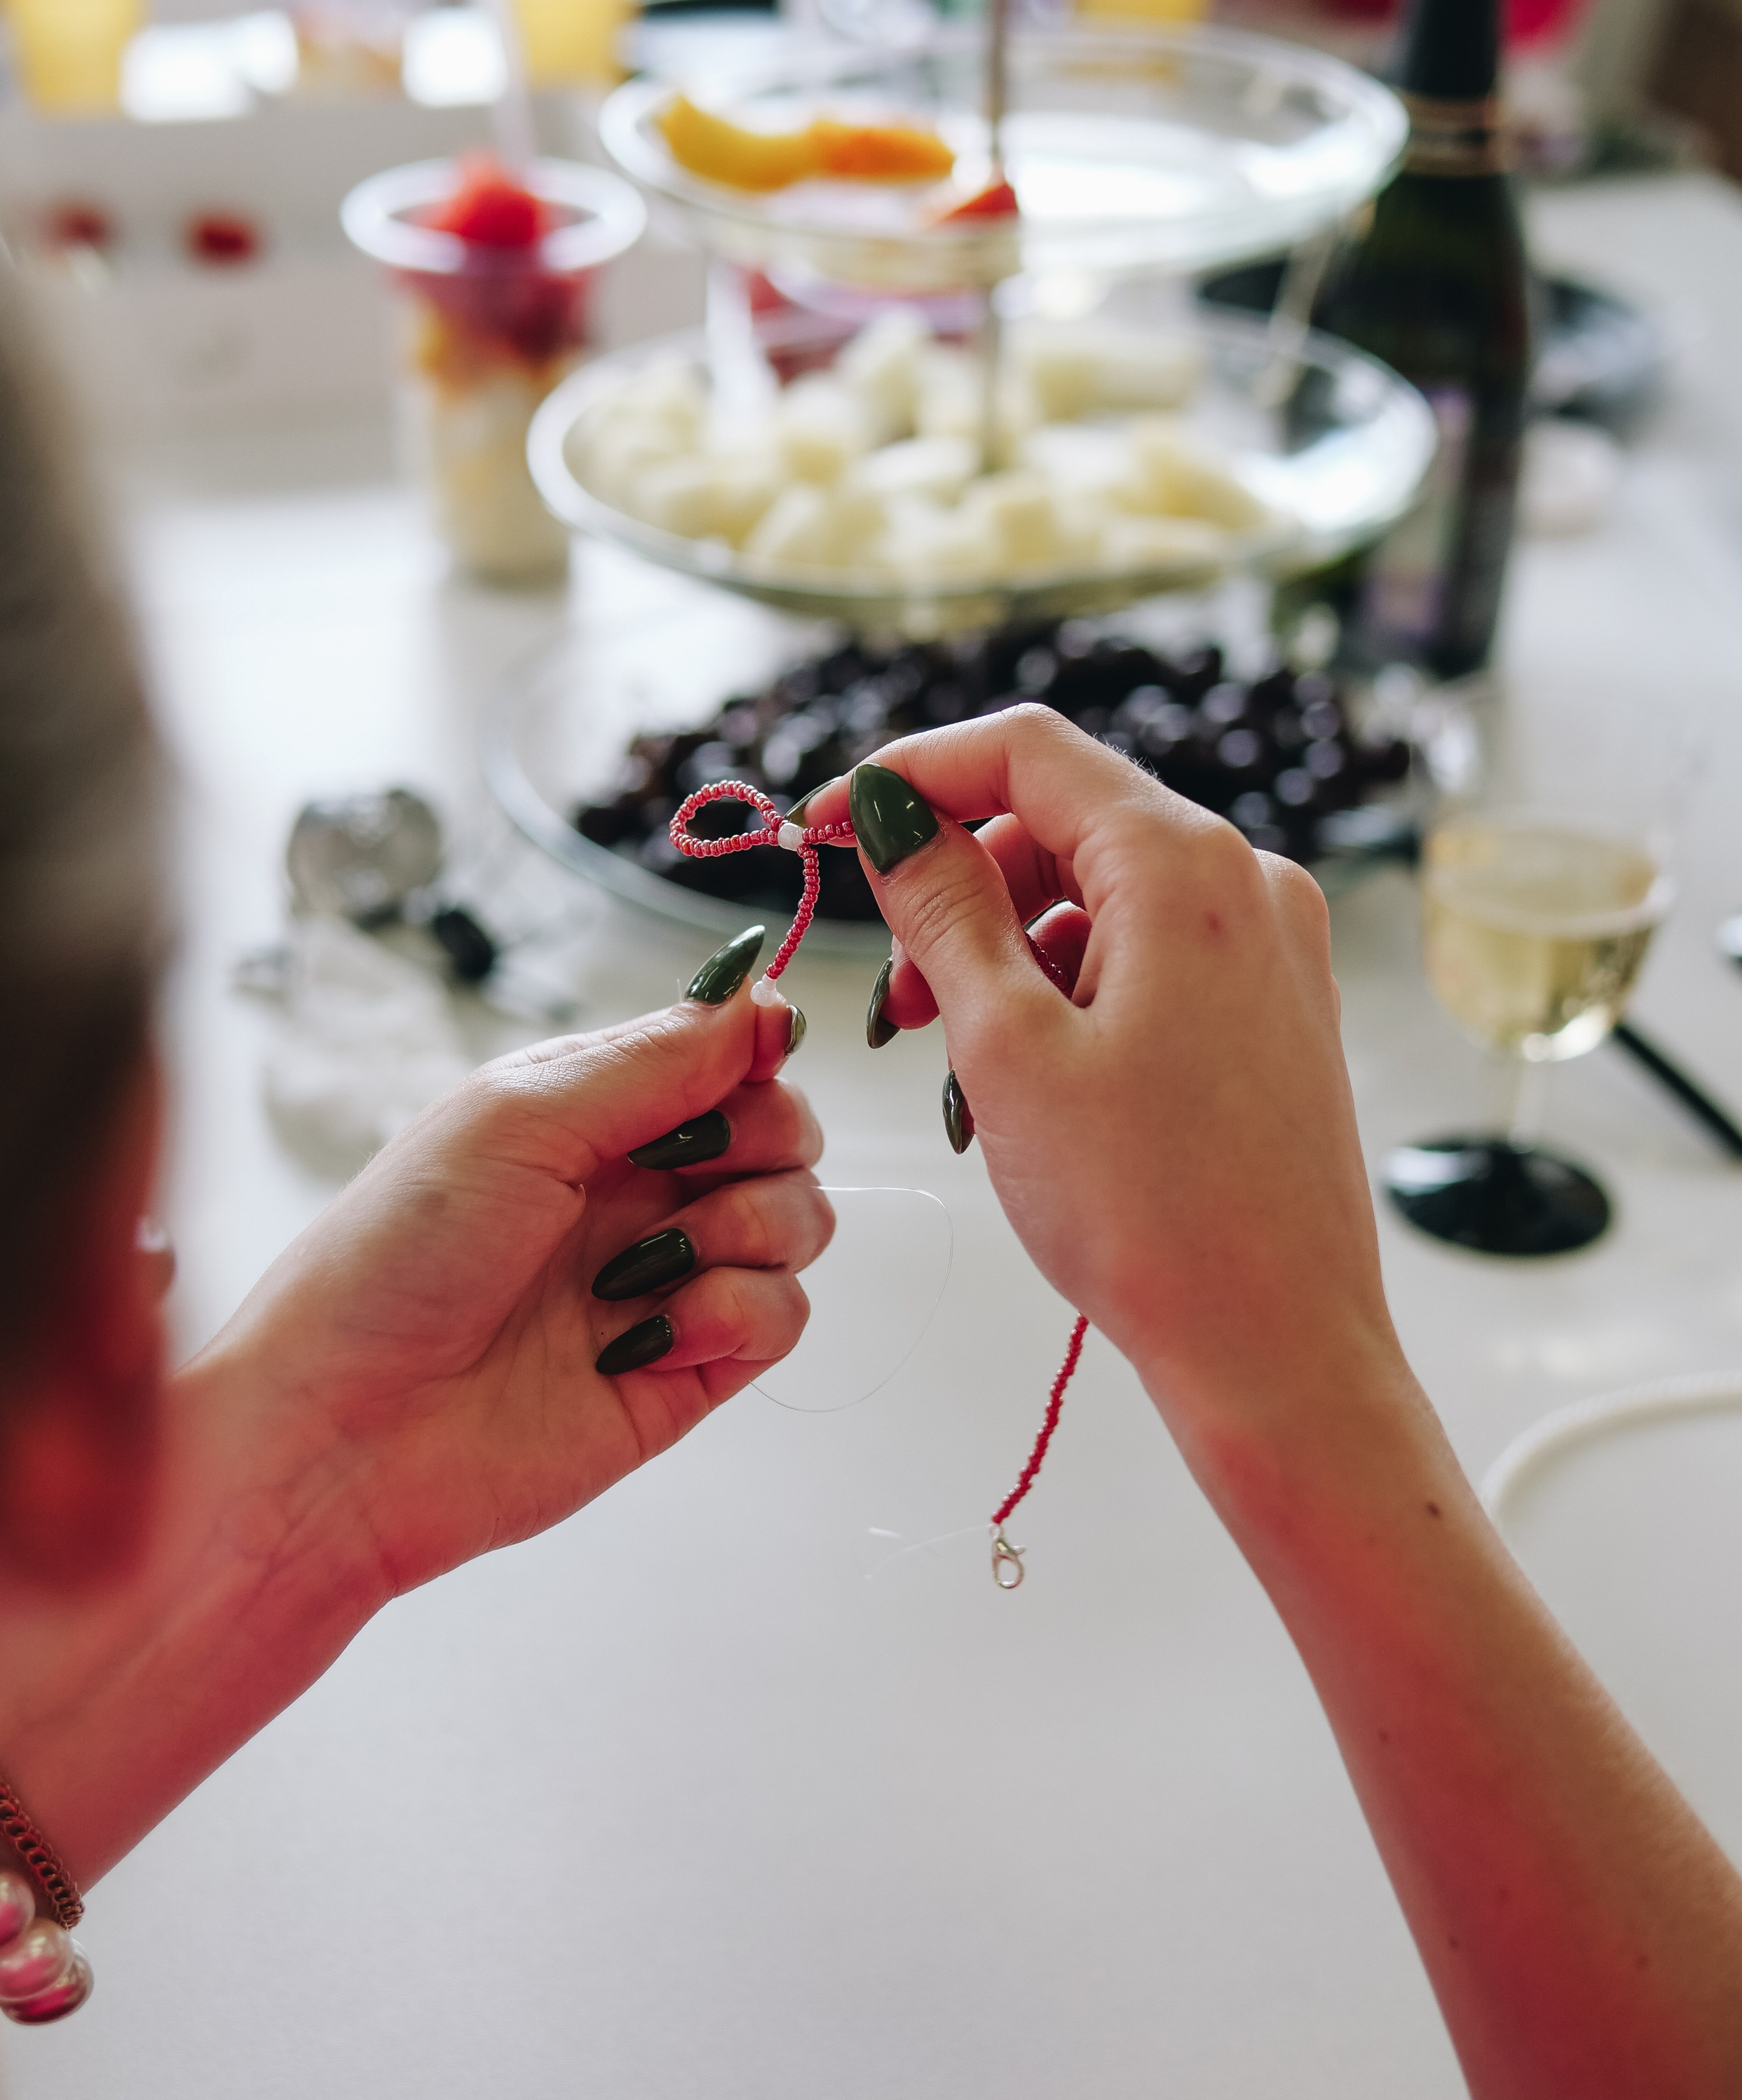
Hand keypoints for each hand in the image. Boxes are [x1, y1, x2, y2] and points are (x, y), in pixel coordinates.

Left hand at [194, 971, 829, 1601]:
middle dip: (762, 1139)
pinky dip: (735, 1314)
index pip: (725, 1054)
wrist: (340, 1433)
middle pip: (784, 1132)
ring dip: (747, 1227)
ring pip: (799, 1220)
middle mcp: (635, 1190)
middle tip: (675, 1173)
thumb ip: (656, 1059)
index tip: (752, 1060)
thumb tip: (763, 998)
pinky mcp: (685, 1372)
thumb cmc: (391, 1260)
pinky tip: (647, 1337)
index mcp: (588, 1113)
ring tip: (640, 1269)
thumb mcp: (519, 1117)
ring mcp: (664, 1280)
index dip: (755, 1050)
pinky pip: (782, 1317)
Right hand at [806, 707, 1400, 1465]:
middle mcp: (1246, 881)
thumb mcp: (1006, 1048)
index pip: (1024, 749)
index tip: (821, 829)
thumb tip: (885, 810)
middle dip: (955, 887)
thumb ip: (940, 908)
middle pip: (1060, 821)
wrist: (1278, 1350)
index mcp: (1186, 865)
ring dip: (1002, 953)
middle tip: (892, 997)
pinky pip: (1144, 957)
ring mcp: (1268, 946)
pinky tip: (1025, 1084)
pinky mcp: (1270, 1008)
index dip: (908, 774)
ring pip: (1096, 897)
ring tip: (955, 1061)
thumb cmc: (1148, 1214)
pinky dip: (1065, 993)